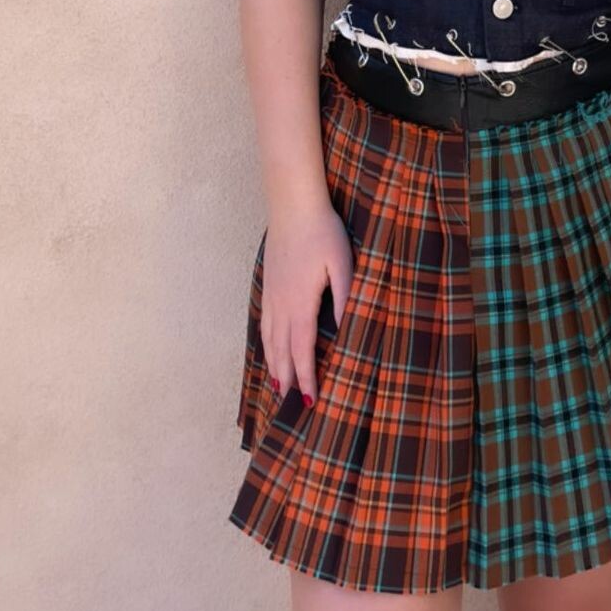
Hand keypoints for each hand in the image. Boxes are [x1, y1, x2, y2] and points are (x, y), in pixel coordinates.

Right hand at [261, 205, 354, 409]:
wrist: (292, 205)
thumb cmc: (322, 232)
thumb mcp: (342, 263)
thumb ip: (344, 295)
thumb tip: (346, 326)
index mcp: (301, 304)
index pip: (302, 350)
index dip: (307, 376)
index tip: (312, 400)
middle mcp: (282, 305)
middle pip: (282, 351)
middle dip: (288, 378)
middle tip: (293, 404)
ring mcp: (272, 294)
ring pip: (270, 339)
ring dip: (274, 364)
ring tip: (278, 385)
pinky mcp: (269, 284)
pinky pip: (264, 322)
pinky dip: (266, 342)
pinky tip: (269, 347)